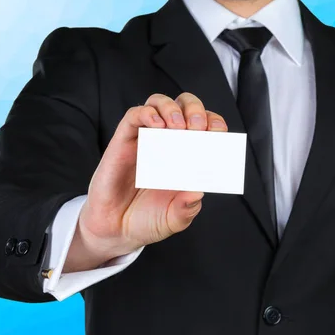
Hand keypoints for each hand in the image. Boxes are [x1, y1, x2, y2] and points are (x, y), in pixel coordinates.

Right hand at [63, 93, 227, 271]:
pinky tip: (157, 125)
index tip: (218, 132)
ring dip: (172, 108)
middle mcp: (167, 143)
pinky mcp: (123, 141)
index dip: (214, 123)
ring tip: (179, 126)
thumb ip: (188, 208)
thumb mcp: (175, 219)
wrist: (116, 230)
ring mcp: (145, 140)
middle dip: (196, 110)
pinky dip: (147, 113)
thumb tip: (198, 192)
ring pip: (159, 103)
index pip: (204, 127)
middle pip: (185, 107)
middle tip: (197, 128)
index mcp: (186, 157)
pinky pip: (134, 115)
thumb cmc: (147, 220)